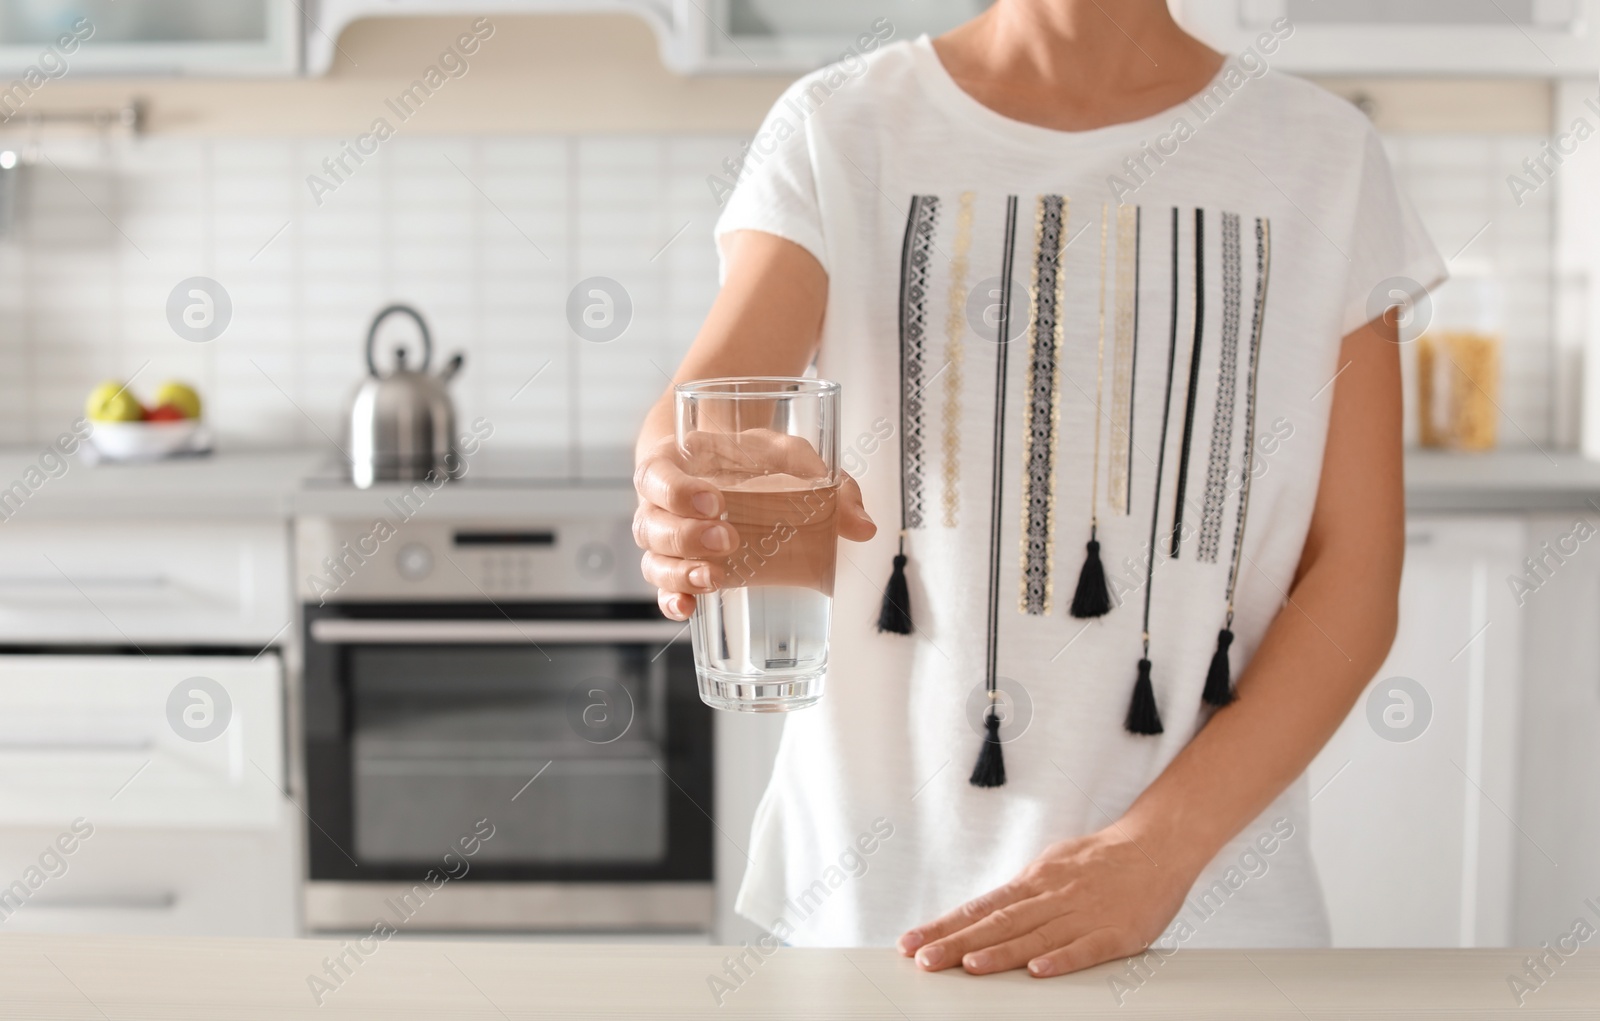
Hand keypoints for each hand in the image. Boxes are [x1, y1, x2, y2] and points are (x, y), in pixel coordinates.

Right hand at [632, 434, 874, 620]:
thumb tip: (864, 526)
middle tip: (728, 540)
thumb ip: (824, 479)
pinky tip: (689, 610)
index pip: (656, 476)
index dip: (676, 492)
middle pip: (650, 526)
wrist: (727, 463)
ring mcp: (664, 539)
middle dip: (685, 538)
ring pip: (652, 561)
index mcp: (675, 462)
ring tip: (714, 579)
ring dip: (679, 574)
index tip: (715, 500)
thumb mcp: (786, 454)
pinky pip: (663, 590)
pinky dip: (672, 602)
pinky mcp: (678, 569)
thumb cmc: (751, 456)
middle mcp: (659, 503)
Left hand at [896, 827, 1193, 977]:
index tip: (913, 941)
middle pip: (998, 922)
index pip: (982, 906)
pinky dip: (1061, 960)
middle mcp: (1052, 896)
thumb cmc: (1105, 859)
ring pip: (1034, 936)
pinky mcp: (1116, 933)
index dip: (946, 925)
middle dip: (957, 942)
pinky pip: (1085, 948)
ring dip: (999, 953)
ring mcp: (1083, 914)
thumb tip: (987, 912)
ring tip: (966, 966)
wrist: (1158, 844)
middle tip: (924, 958)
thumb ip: (1024, 894)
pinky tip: (1037, 972)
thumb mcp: (1054, 866)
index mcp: (1036, 881)